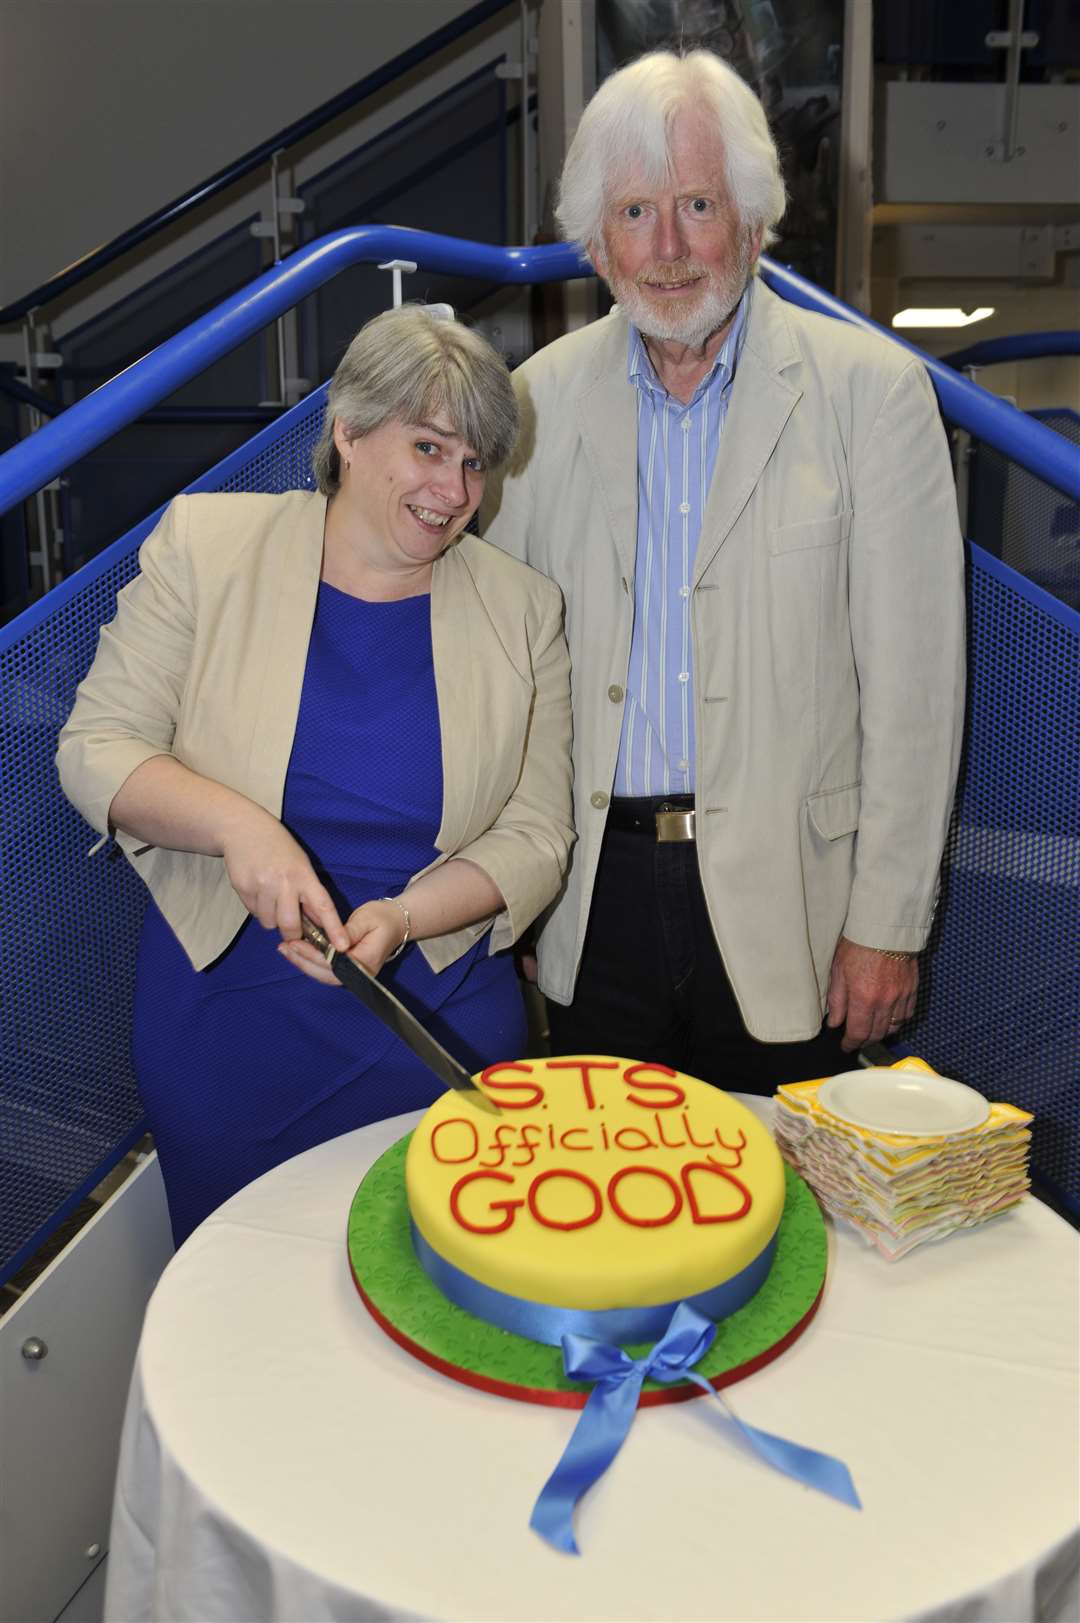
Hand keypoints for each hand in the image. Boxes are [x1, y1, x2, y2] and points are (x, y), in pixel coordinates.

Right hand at [221, 806, 347, 952]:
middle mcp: (283, 882)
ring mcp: (260, 886)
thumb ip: (309, 893)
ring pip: (269, 923)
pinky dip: (258, 909)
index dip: (334, 928)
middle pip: (290, 925)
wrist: (243, 828)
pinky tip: (258, 891)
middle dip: (292, 933)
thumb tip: (318, 924)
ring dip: (272, 919)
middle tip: (292, 927)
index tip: (342, 946)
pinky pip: (253, 913)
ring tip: (272, 899)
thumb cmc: (278, 847)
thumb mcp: (301, 864)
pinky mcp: (242, 889)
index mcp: (303, 875)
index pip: (322, 906)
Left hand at [278, 898, 407, 985]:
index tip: (294, 943)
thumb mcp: (366, 918)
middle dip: (302, 961)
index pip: (333, 963)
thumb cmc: (382, 917)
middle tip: (283, 948)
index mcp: (365, 960)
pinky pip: (328, 971)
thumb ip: (348, 931)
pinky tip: (298, 953)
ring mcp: (356, 975)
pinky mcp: (350, 970)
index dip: (311, 955)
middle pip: (326, 974)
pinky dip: (311, 964)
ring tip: (286, 950)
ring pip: (325, 975)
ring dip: (304, 964)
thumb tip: (333, 942)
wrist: (396, 923)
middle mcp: (361, 973)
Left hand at [825, 936, 918, 1053]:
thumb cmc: (858, 945)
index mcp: (863, 998)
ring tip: (872, 1031)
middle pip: (876, 1034)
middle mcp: (884, 1002)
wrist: (885, 929)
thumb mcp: (838, 970)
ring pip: (893, 1027)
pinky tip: (890, 1018)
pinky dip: (898, 1021)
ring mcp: (901, 996)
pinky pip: (907, 1014)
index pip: (858, 1032)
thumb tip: (835, 1023)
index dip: (851, 1043)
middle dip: (865, 1040)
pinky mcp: (912, 989)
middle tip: (857, 1040)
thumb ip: (836, 1000)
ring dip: (881, 1033)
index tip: (846, 1046)